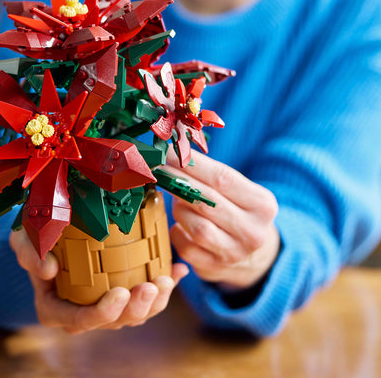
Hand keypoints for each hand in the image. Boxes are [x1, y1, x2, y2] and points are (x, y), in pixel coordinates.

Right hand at [9, 229, 188, 333]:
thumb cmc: (33, 235)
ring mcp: (103, 303)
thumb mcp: (22, 239)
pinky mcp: (120, 289)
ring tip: (169, 278)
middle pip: (115, 320)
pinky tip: (180, 270)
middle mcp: (82, 312)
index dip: (104, 313)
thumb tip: (49, 270)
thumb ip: (30, 254)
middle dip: (138, 308)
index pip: (81, 320)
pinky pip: (146, 293)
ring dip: (156, 300)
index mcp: (56, 308)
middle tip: (152, 286)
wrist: (47, 228)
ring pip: (135, 312)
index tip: (121, 293)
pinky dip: (165, 283)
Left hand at [166, 148, 279, 289]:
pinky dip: (177, 232)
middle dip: (177, 182)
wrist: (254, 256)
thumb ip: (210, 174)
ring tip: (178, 200)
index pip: (222, 178)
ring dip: (180, 209)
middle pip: (207, 201)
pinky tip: (180, 224)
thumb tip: (171, 153)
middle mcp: (253, 231)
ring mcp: (235, 253)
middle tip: (157, 169)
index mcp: (262, 204)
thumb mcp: (238, 191)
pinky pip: (186, 248)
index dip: (191, 164)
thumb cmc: (238, 210)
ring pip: (197, 227)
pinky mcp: (215, 268)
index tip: (167, 151)